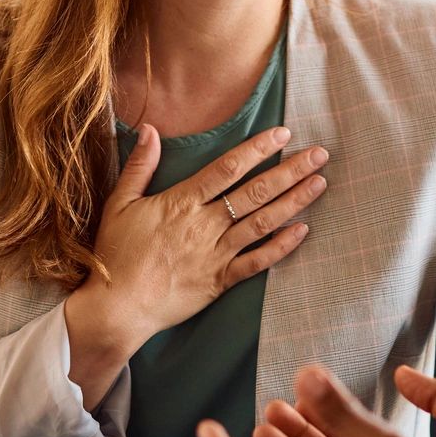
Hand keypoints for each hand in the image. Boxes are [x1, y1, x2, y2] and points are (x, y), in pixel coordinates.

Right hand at [64, 125, 328, 400]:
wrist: (118, 307)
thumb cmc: (116, 254)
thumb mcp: (120, 204)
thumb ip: (139, 166)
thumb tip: (149, 129)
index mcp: (182, 202)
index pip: (228, 168)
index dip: (258, 149)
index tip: (283, 134)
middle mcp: (206, 224)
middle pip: (256, 192)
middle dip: (290, 171)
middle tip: (319, 154)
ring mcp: (216, 253)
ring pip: (263, 223)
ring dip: (294, 202)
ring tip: (319, 184)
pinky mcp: (221, 280)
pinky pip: (257, 263)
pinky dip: (281, 247)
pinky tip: (303, 231)